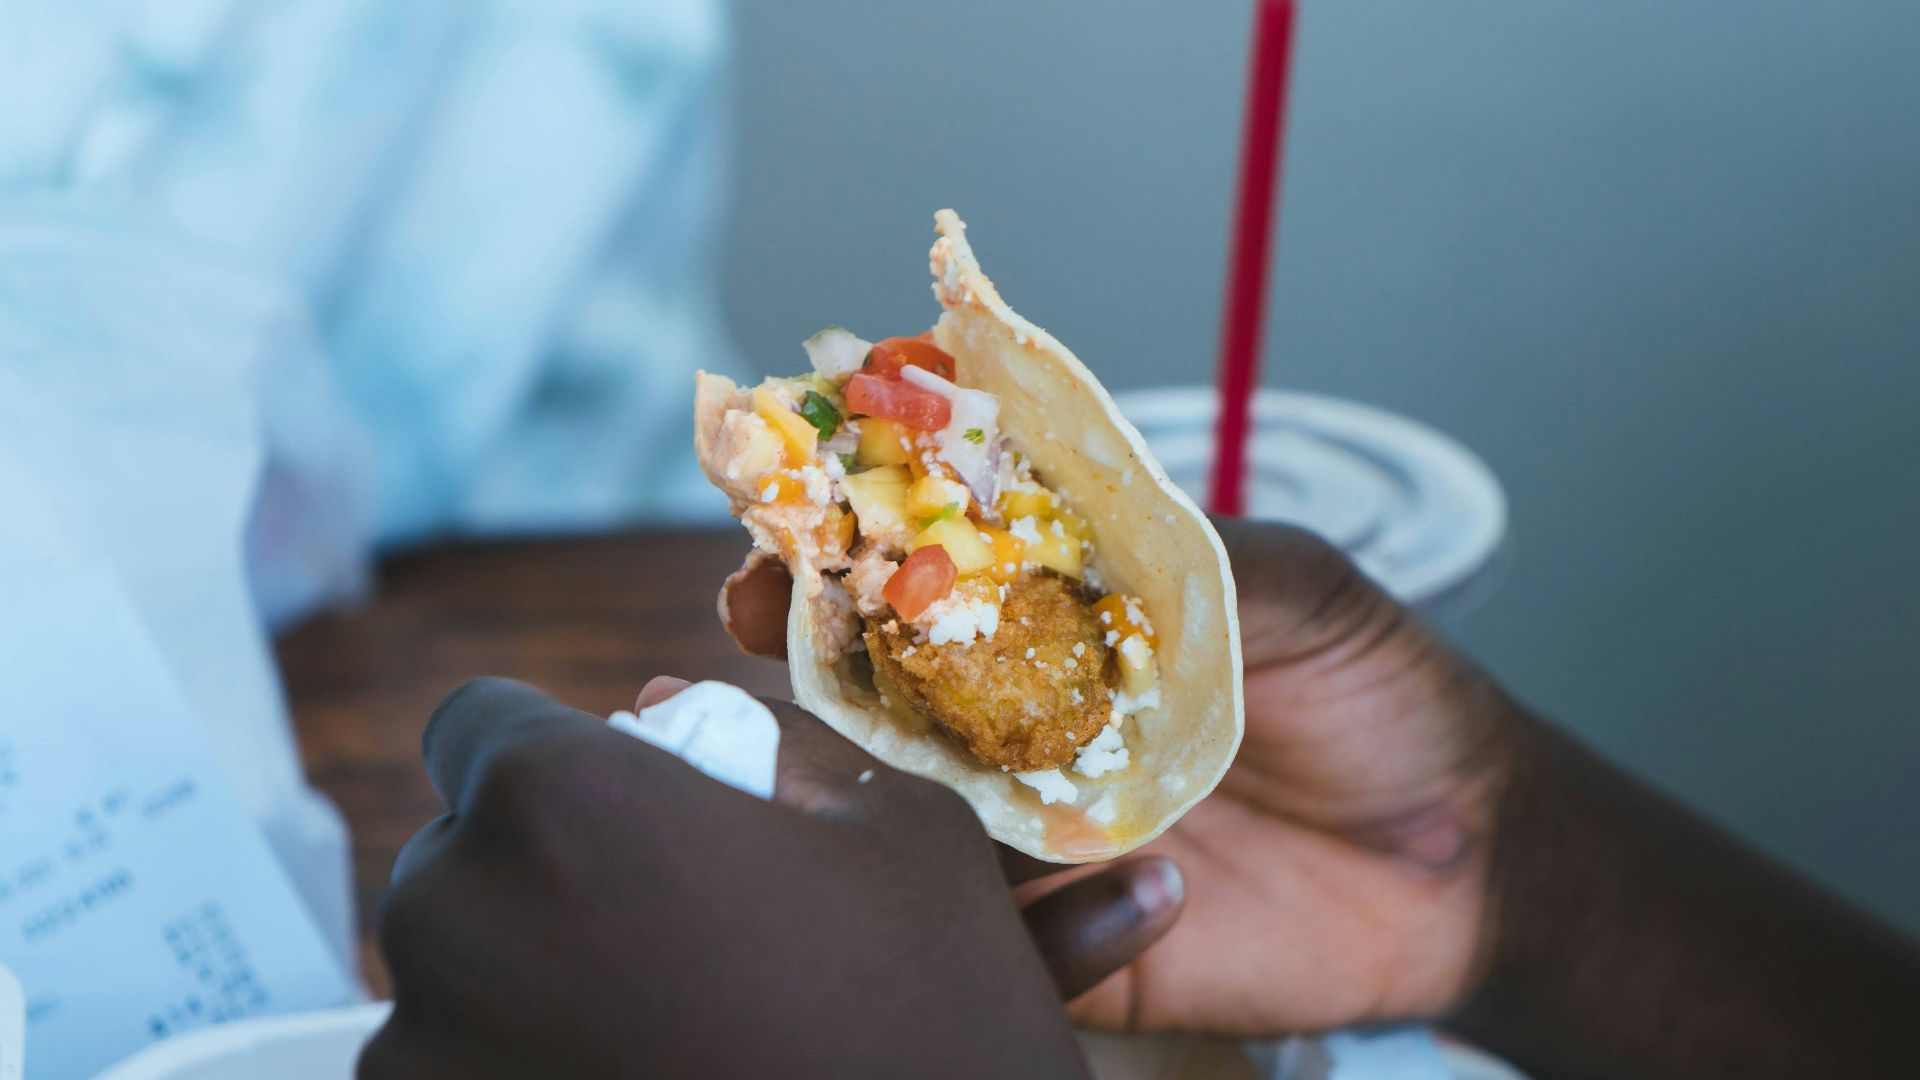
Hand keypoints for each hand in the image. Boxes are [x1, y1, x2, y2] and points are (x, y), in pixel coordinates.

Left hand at [358, 677, 1182, 1078]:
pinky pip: (456, 1071)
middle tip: (654, 922)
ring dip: (522, 976)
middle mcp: (458, 921)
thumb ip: (767, 744)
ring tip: (656, 1018)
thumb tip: (666, 710)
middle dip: (539, 867)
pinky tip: (637, 1073)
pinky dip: (523, 1066)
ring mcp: (431, 1057)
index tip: (604, 796)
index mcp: (558, 800)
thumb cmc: (924, 1016)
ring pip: (450, 973)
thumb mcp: (894, 828)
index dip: (546, 749)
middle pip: (458, 851)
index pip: (475, 722)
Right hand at [721, 519, 1514, 1037]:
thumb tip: (1043, 526)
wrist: (1470, 854)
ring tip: (844, 760)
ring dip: (855, 792)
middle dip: (804, 654)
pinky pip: (1004, 942)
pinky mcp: (1078, 943)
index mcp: (1066, 631)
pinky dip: (1010, 921)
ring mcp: (1041, 840)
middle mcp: (1027, 730)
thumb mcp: (1289, 587)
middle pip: (876, 698)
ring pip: (907, 823)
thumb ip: (1172, 557)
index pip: (925, 584)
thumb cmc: (1380, 691)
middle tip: (759, 622)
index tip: (791, 528)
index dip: (847, 551)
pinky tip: (1109, 877)